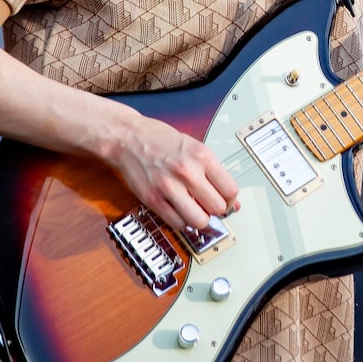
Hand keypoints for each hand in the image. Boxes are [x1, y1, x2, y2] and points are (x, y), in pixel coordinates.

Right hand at [106, 113, 239, 231]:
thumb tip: (233, 200)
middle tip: (210, 206)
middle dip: (217, 210)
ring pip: (199, 221)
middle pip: (218, 207)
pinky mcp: (153, 199)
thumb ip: (214, 173)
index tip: (227, 201)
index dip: (231, 200)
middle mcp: (188, 171)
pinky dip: (182, 222)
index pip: (230, 190)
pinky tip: (180, 211)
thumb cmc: (161, 140)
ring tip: (196, 210)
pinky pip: (178, 224)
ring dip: (200, 219)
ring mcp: (169, 187)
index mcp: (202, 156)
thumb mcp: (194, 148)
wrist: (129, 138)